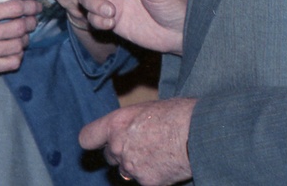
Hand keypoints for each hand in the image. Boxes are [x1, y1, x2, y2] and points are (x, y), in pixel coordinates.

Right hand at [0, 0, 39, 74]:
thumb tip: (16, 5)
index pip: (14, 9)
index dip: (30, 7)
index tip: (36, 7)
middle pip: (20, 28)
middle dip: (30, 23)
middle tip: (31, 21)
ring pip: (19, 46)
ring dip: (25, 39)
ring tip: (22, 36)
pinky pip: (12, 63)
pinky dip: (18, 55)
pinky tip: (14, 49)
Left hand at [79, 98, 194, 185]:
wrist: (199, 133)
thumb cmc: (178, 114)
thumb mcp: (147, 109)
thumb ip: (130, 122)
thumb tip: (130, 128)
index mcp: (116, 124)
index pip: (87, 138)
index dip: (94, 140)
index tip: (99, 141)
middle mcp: (118, 147)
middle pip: (110, 156)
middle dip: (121, 153)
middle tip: (143, 145)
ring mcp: (132, 168)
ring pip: (127, 171)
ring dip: (137, 165)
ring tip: (160, 153)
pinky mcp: (147, 183)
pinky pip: (145, 181)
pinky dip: (154, 175)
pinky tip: (168, 164)